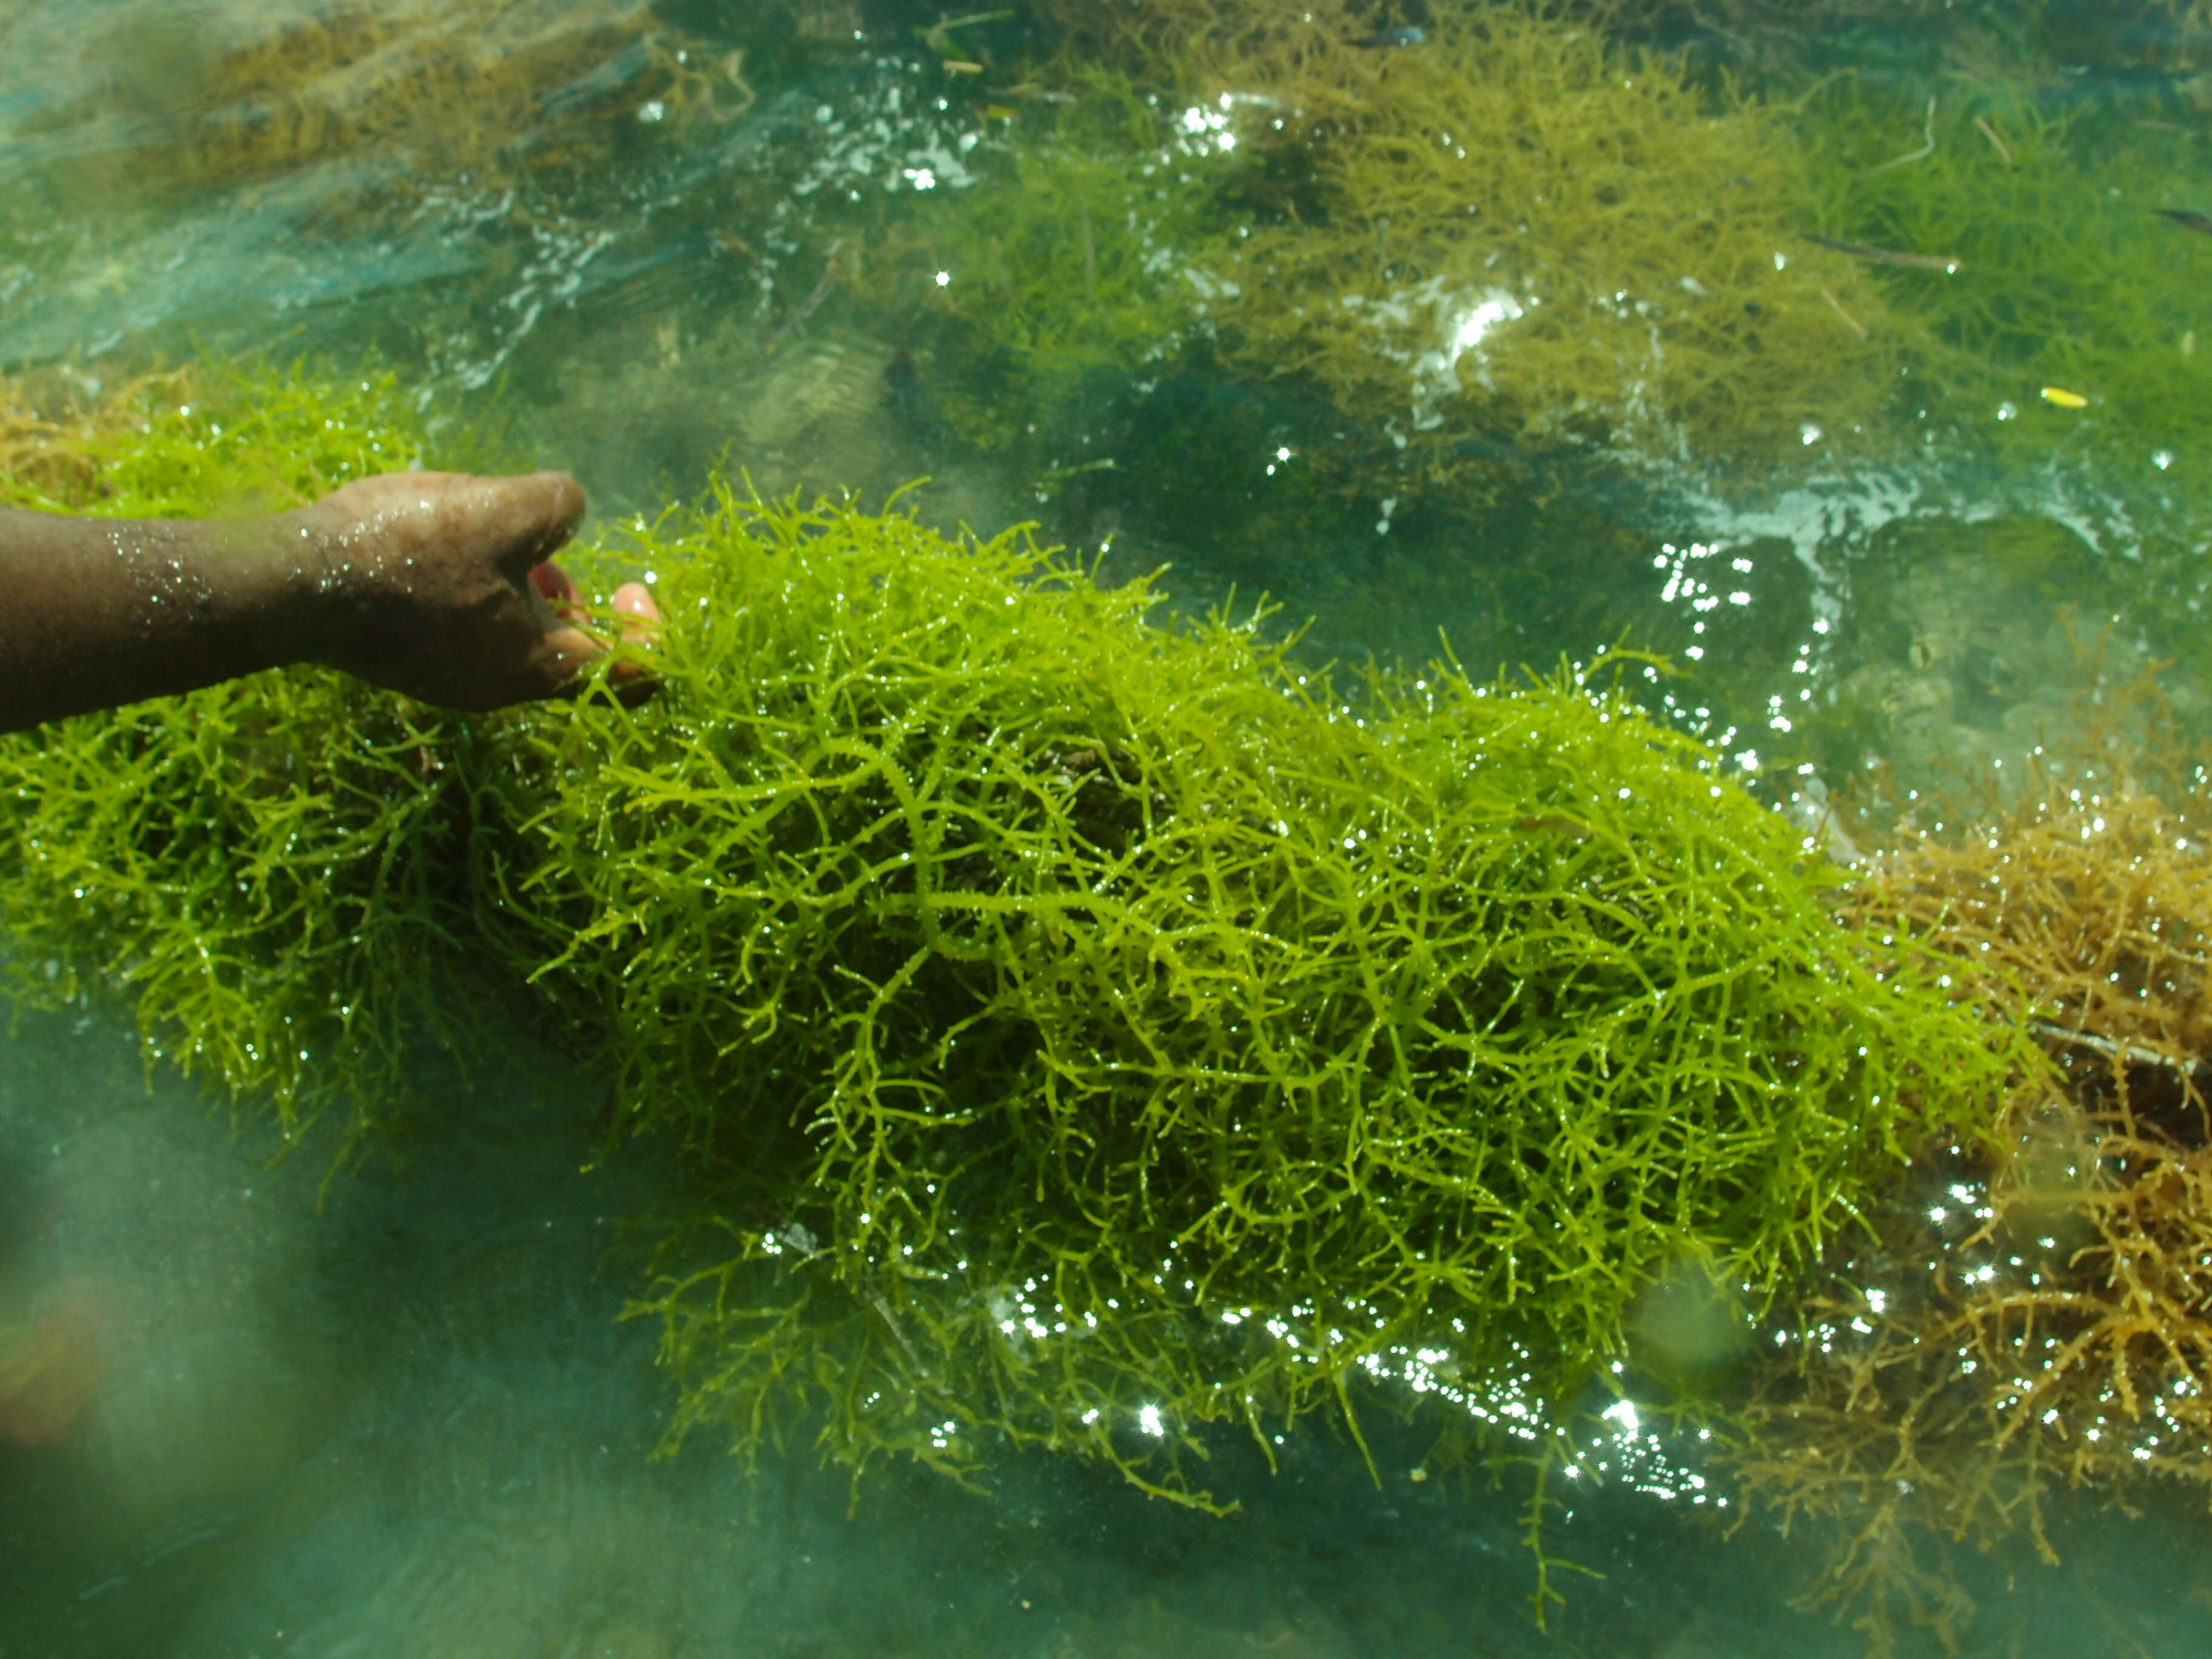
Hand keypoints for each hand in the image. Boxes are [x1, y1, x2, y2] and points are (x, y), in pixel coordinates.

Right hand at [289, 470, 662, 710]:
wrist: (291, 582)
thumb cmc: (406, 549)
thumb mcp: (504, 508)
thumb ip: (559, 506)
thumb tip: (569, 511)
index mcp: (538, 666)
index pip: (633, 675)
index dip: (652, 631)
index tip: (632, 583)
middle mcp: (501, 688)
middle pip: (574, 656)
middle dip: (580, 602)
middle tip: (554, 556)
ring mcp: (454, 680)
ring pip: (521, 644)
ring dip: (530, 594)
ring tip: (503, 542)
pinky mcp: (415, 663)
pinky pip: (475, 636)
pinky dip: (485, 598)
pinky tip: (453, 550)